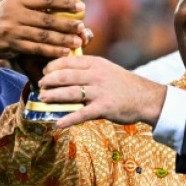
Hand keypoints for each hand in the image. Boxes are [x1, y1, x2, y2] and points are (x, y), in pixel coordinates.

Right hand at [0, 0, 87, 76]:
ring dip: (63, 39)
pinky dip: (52, 51)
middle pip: (46, 19)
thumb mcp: (13, 7)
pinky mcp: (13, 45)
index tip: (81, 6)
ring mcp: (13, 30)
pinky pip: (36, 49)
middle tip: (82, 27)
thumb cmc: (2, 20)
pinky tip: (64, 52)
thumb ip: (33, 6)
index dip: (65, 3)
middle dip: (66, 24)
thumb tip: (63, 6)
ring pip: (43, 36)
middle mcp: (14, 13)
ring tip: (78, 41)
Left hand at [38, 55, 167, 127]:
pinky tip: (58, 124)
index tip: (44, 71)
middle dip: (48, 80)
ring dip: (53, 96)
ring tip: (42, 99)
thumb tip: (65, 71)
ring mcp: (99, 91)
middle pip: (65, 75)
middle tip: (39, 85)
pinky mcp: (103, 108)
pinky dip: (68, 120)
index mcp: (96, 63)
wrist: (146, 97)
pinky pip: (82, 114)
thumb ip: (88, 69)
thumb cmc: (123, 84)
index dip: (52, 66)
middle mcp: (96, 75)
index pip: (68, 61)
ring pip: (70, 93)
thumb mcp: (107, 69)